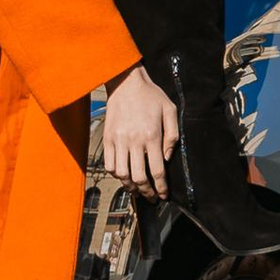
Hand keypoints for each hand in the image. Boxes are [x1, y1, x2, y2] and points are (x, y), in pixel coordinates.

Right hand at [102, 61, 179, 199]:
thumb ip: (172, 135)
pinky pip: (109, 165)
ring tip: (137, 189)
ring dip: (130, 186)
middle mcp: (134, 141)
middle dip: (147, 192)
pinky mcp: (107, 139)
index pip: (157, 170)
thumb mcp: (170, 111)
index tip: (163, 194)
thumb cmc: (150, 96)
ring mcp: (118, 141)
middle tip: (151, 196)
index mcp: (151, 135)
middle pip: (139, 177)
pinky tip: (124, 175)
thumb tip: (167, 157)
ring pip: (122, 174)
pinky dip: (116, 175)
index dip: (161, 187)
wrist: (126, 82)